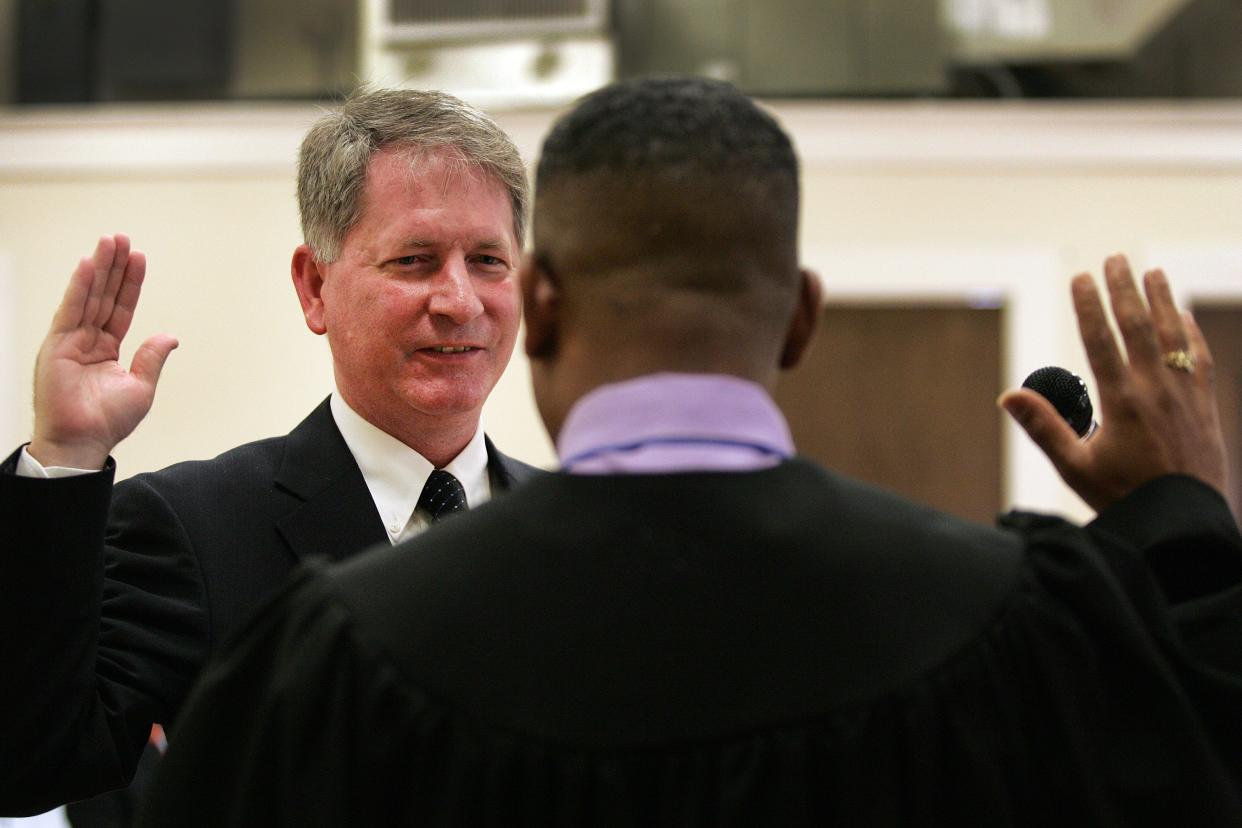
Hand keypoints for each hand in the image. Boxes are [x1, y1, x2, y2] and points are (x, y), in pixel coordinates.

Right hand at [28, 235, 177, 469]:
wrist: (83, 440)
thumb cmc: (108, 420)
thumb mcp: (141, 386)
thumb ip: (152, 357)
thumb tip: (170, 337)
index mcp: (107, 348)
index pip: (121, 307)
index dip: (130, 283)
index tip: (139, 257)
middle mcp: (87, 339)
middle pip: (103, 294)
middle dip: (113, 266)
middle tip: (122, 237)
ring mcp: (70, 340)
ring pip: (88, 296)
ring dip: (98, 267)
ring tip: (109, 241)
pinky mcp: (56, 345)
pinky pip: (70, 309)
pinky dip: (79, 286)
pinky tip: (88, 264)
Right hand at [999, 254, 1227, 511]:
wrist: (1184, 522)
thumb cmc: (1126, 498)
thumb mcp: (1075, 468)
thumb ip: (1044, 428)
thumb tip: (1008, 396)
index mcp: (1122, 402)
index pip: (1101, 341)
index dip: (1089, 306)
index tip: (1081, 278)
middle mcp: (1156, 390)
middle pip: (1138, 327)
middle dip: (1125, 289)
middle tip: (1114, 259)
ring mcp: (1185, 395)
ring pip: (1173, 335)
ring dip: (1162, 299)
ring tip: (1153, 271)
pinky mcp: (1204, 406)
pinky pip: (1198, 358)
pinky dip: (1189, 333)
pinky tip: (1183, 317)